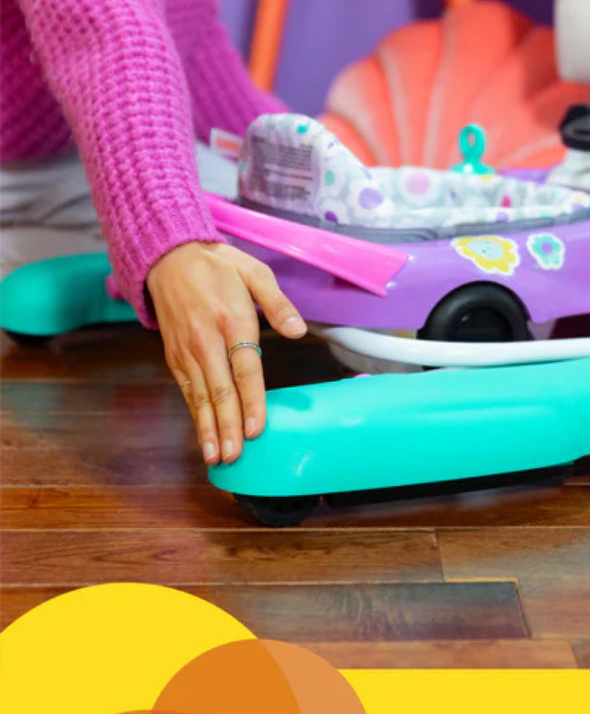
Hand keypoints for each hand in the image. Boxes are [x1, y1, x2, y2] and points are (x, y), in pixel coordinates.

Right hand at [147, 241, 305, 463]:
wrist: (168, 256)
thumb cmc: (218, 266)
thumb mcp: (254, 272)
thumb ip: (279, 303)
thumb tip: (298, 330)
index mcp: (232, 320)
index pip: (245, 369)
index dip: (251, 401)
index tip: (256, 428)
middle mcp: (206, 340)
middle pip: (220, 390)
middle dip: (227, 427)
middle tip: (234, 456)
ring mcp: (187, 351)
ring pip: (200, 397)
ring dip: (208, 429)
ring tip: (216, 457)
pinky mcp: (174, 356)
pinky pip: (187, 391)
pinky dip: (195, 416)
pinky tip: (202, 436)